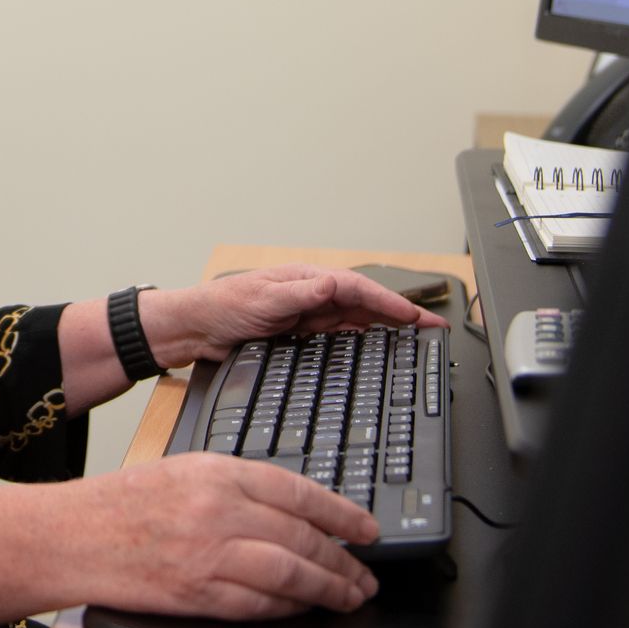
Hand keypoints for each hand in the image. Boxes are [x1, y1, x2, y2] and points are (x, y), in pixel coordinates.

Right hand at [71, 452, 380, 619]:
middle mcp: (217, 510)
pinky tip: (305, 608)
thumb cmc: (123, 503)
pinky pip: (258, 605)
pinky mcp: (196, 593)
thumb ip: (237, 485)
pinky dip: (289, 608)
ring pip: (290, 574)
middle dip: (343, 559)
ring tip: (349, 595)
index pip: (298, 491)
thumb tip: (295, 511)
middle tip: (366, 572)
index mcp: (217, 471)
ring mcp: (208, 554)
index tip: (366, 530)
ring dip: (329, 588)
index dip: (342, 513)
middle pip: (302, 536)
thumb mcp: (184, 470)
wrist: (73, 535)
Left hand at [146, 265, 448, 367]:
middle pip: (366, 304)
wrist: (195, 328)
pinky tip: (378, 348)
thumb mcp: (262, 301)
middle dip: (400, 314)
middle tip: (433, 328)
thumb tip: (333, 285)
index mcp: (307, 279)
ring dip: (387, 327)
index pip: (359, 290)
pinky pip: (340, 335)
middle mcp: (312, 294)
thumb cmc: (221, 307)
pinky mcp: (301, 334)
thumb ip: (299, 294)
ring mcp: (308, 314)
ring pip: (358, 320)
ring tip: (418, 338)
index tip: (416, 318)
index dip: (390, 303)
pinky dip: (364, 340)